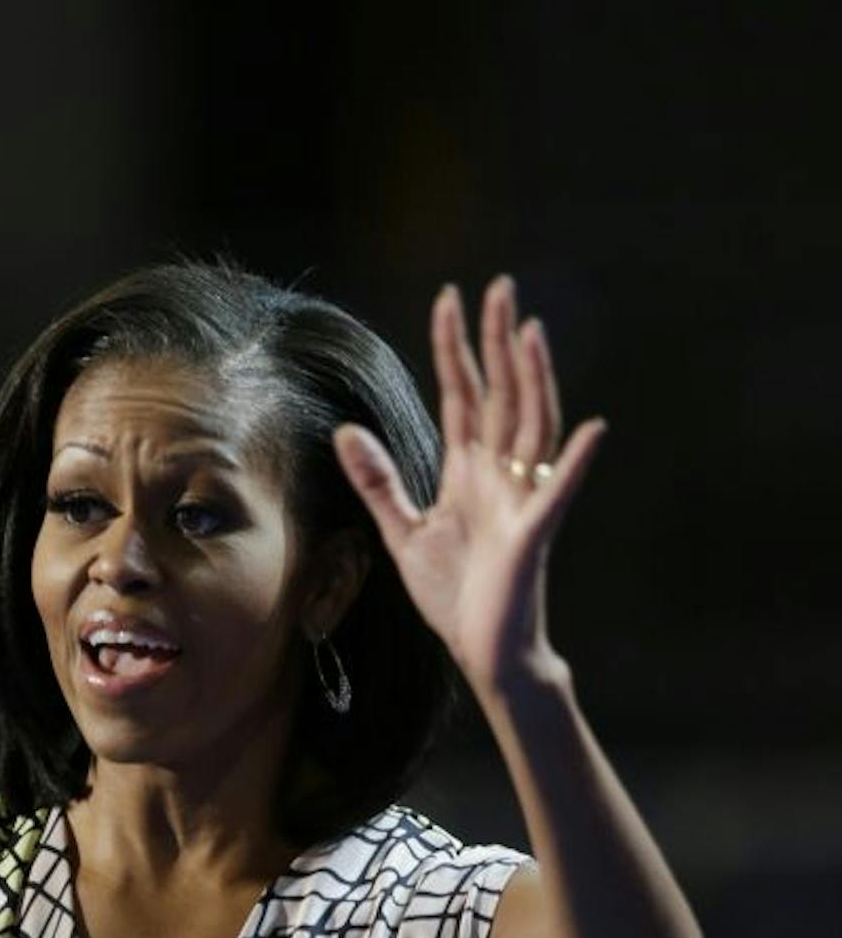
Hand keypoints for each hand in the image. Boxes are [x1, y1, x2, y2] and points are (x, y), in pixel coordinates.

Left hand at [330, 275, 605, 692]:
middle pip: (501, 395)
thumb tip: (345, 431)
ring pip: (532, 428)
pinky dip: (576, 463)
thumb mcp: (404, 532)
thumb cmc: (454, 594)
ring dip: (534, 381)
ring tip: (530, 332)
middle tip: (499, 287)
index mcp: (467, 472)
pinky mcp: (533, 537)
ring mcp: (521, 502)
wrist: (482, 649)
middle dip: (499, 343)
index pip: (462, 396)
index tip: (450, 300)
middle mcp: (499, 477)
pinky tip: (592, 429)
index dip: (456, 349)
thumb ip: (379, 482)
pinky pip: (558, 494)